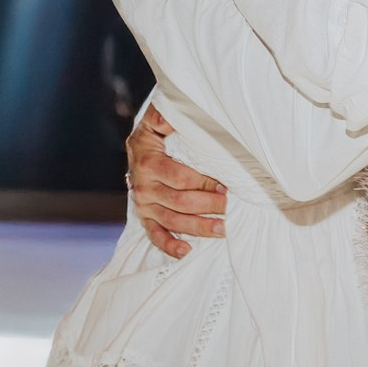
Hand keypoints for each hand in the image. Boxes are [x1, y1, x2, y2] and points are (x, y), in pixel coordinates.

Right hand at [126, 104, 225, 258]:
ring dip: (199, 227)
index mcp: (148, 162)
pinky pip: (155, 235)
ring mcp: (143, 204)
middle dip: (208, 205)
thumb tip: (172, 115)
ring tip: (222, 229)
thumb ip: (164, 116)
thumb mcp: (156, 119)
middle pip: (180, 202)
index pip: (180, 178)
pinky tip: (187, 251)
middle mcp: (143, 186)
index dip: (204, 184)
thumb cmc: (155, 132)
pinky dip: (170, 246)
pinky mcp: (145, 216)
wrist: (138, 148)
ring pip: (173, 221)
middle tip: (230, 206)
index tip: (225, 186)